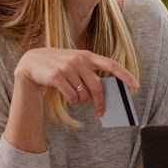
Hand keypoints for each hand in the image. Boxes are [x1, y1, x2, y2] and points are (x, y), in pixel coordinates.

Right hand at [14, 48, 138, 116]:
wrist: (31, 62)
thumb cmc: (58, 65)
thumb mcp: (75, 63)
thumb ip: (89, 74)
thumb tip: (102, 94)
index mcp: (87, 55)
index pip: (111, 65)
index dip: (125, 75)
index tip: (136, 86)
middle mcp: (79, 60)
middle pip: (98, 87)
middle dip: (100, 102)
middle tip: (101, 112)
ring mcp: (67, 67)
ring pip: (83, 94)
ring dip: (81, 101)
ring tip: (74, 96)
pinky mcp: (56, 76)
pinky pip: (71, 97)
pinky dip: (72, 101)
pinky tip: (68, 97)